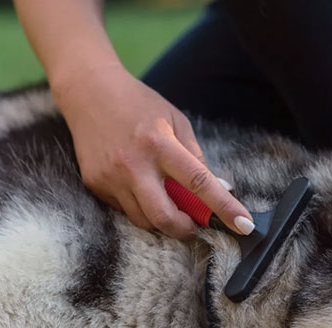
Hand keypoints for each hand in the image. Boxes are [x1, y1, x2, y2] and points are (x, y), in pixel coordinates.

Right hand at [53, 65, 253, 238]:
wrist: (88, 92)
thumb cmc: (139, 105)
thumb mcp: (175, 121)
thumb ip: (196, 157)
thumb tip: (220, 189)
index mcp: (160, 144)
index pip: (199, 183)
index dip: (224, 207)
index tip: (243, 225)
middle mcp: (134, 164)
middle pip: (164, 217)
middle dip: (185, 230)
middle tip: (194, 226)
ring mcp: (111, 177)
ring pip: (143, 220)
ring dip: (162, 220)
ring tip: (167, 202)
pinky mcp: (95, 184)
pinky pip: (124, 209)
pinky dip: (139, 206)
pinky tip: (138, 185)